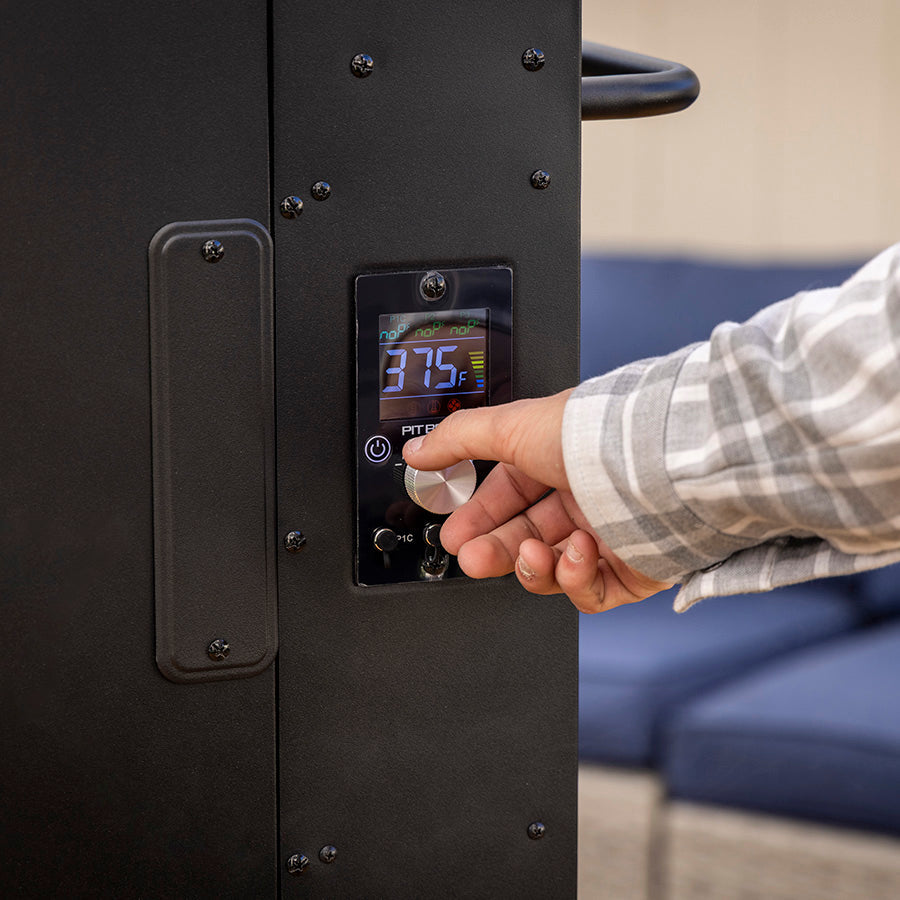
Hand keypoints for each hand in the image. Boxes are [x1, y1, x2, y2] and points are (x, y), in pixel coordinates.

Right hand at [402, 390, 671, 612]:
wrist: (654, 464)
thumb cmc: (592, 438)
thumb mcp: (510, 427)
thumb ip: (458, 439)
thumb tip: (417, 452)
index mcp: (555, 463)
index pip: (507, 499)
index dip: (478, 520)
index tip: (456, 536)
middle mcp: (582, 499)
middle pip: (525, 539)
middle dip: (496, 552)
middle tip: (474, 559)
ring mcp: (606, 536)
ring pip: (553, 571)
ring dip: (534, 566)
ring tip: (534, 553)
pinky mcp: (632, 571)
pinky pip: (591, 592)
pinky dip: (576, 580)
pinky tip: (576, 556)